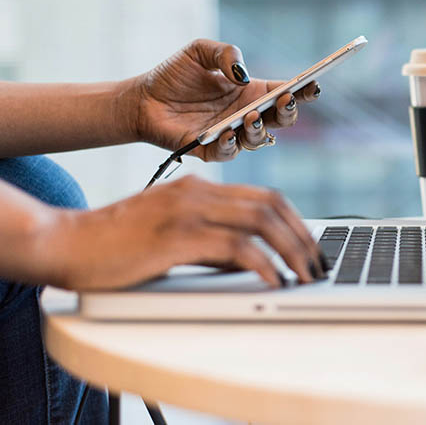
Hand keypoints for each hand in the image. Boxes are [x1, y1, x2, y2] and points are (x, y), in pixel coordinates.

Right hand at [38, 175, 326, 290]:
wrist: (67, 243)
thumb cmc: (117, 244)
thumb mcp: (173, 235)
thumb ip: (212, 241)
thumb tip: (251, 261)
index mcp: (199, 187)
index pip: (265, 196)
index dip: (296, 221)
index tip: (311, 246)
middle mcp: (198, 192)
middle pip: (271, 205)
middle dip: (303, 236)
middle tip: (317, 264)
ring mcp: (188, 210)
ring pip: (261, 221)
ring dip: (291, 250)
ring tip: (305, 275)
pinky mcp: (177, 236)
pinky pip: (235, 247)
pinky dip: (262, 264)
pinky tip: (273, 280)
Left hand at [130, 39, 320, 160]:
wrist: (142, 99)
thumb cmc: (174, 75)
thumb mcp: (200, 51)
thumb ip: (225, 53)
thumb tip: (242, 74)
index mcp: (251, 92)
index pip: (286, 92)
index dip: (303, 90)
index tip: (313, 84)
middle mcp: (247, 115)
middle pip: (281, 120)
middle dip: (289, 111)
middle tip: (285, 100)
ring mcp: (231, 134)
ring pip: (259, 140)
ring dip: (260, 129)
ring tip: (251, 116)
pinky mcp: (210, 150)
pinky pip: (228, 152)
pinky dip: (231, 144)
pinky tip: (227, 132)